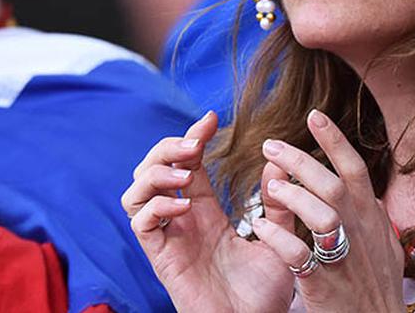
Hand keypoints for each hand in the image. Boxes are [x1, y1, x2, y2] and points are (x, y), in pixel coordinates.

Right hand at [121, 111, 292, 312]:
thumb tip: (278, 162)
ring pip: (135, 190)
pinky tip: (182, 207)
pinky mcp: (160, 258)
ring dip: (155, 174)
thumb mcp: (279, 241)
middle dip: (167, 147)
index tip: (211, 119)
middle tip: (192, 143)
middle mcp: (179, 220)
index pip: (185, 162)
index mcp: (203, 211)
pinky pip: (140, 223)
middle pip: (151, 168)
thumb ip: (277, 205)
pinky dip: (156, 207)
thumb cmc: (264, 295)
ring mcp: (167, 238)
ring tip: (185, 175)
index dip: (192, 136)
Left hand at [252, 110, 404, 312]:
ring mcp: (343, 257)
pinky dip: (278, 238)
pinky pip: (299, 254)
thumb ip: (372, 219)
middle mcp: (360, 233)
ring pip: (322, 215)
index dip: (335, 141)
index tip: (314, 115)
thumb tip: (367, 194)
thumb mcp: (384, 249)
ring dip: (293, 196)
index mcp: (370, 220)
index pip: (354, 170)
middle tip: (270, 144)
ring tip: (270, 185)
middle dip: (301, 160)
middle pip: (333, 184)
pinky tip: (259, 226)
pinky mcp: (325, 281)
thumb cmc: (377, 289)